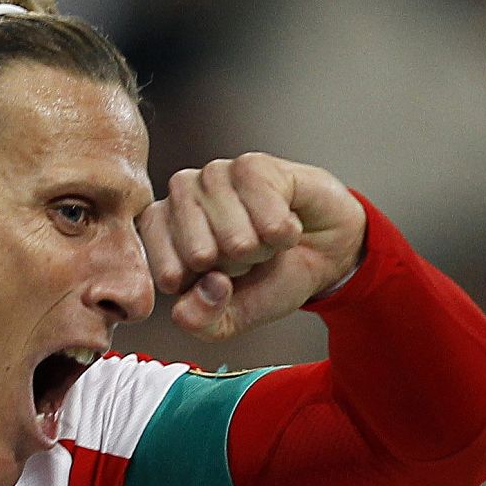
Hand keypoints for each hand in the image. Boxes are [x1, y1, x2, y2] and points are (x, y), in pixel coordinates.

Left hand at [139, 153, 365, 339]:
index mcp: (161, 232)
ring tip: (266, 239)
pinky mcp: (250, 165)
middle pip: (199, 255)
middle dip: (235, 268)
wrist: (324, 254)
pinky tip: (286, 224)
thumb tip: (198, 295)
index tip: (220, 278)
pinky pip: (266, 218)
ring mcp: (213, 175)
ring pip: (234, 237)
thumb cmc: (269, 277)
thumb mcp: (230, 318)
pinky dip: (284, 234)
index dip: (204, 289)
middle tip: (248, 256)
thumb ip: (201, 321)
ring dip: (262, 249)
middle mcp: (180, 197)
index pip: (166, 274)